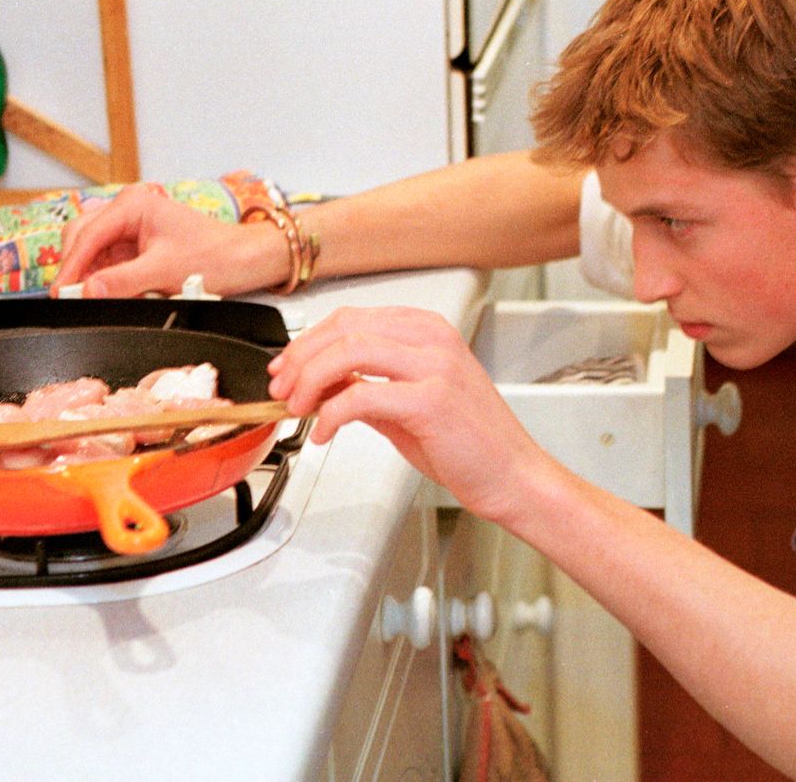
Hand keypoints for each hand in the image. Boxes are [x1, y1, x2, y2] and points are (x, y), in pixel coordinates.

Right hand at [53, 186, 288, 297]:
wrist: (245, 260)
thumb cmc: (215, 255)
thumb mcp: (166, 270)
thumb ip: (124, 281)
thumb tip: (88, 291)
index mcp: (133, 204)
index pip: (87, 235)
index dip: (71, 267)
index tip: (60, 294)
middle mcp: (127, 212)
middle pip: (81, 238)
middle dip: (75, 269)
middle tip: (70, 299)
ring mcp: (129, 230)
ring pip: (91, 253)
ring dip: (90, 276)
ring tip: (92, 299)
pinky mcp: (135, 249)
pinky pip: (108, 265)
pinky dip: (105, 281)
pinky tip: (109, 295)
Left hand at [267, 305, 555, 524]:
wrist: (514, 476)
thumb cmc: (470, 443)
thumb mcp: (408, 404)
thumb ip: (367, 386)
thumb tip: (321, 384)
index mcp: (427, 330)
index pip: (351, 319)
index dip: (308, 341)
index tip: (286, 367)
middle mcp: (432, 339)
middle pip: (344, 329)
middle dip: (300, 358)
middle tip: (282, 388)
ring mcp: (434, 366)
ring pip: (348, 352)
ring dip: (309, 380)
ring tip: (297, 408)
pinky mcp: (431, 400)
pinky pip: (360, 397)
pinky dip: (330, 414)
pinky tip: (323, 432)